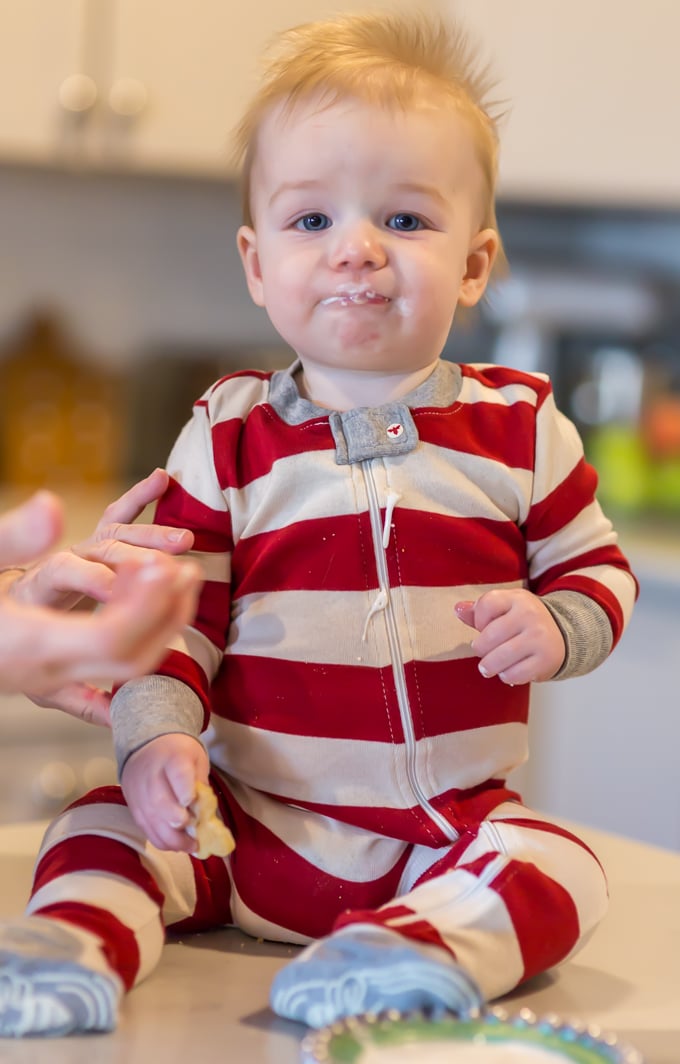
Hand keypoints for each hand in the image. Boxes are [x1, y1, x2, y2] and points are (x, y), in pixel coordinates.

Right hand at [0, 473, 201, 721]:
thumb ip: (10, 540)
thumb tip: (51, 506)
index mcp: (31, 644)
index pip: (114, 639)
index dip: (151, 607)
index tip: (171, 567)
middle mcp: (43, 669)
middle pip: (129, 659)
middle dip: (168, 616)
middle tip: (190, 570)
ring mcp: (44, 678)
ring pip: (120, 670)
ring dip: (157, 628)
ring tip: (174, 584)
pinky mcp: (42, 674)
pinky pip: (104, 673)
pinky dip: (133, 645)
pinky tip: (151, 626)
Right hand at [121, 733, 209, 851]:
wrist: (147, 745)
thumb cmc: (178, 753)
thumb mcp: (196, 759)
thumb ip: (201, 783)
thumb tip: (205, 812)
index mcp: (172, 757)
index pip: (177, 773)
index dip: (183, 789)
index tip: (191, 802)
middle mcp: (151, 775)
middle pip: (159, 801)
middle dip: (177, 821)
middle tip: (194, 836)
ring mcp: (138, 792)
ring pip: (150, 819)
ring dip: (171, 838)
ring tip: (189, 846)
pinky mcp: (133, 806)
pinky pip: (144, 827)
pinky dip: (160, 840)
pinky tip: (175, 844)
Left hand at [455, 588, 564, 685]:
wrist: (563, 635)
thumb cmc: (526, 623)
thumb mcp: (506, 609)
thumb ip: (480, 610)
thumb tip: (458, 609)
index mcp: (518, 599)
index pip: (486, 605)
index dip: (478, 620)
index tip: (484, 627)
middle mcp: (530, 615)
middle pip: (488, 637)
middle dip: (480, 649)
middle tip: (485, 651)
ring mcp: (539, 638)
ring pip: (498, 658)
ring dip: (489, 666)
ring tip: (489, 666)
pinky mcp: (546, 660)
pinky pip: (513, 674)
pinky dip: (506, 676)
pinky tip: (510, 670)